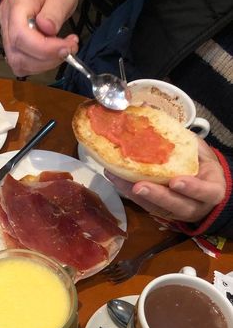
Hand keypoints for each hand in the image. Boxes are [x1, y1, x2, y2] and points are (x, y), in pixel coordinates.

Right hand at [0, 0, 78, 76]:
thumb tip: (48, 29)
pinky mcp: (13, 44)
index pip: (21, 35)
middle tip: (68, 49)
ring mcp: (7, 34)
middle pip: (18, 55)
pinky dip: (39, 65)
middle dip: (47, 59)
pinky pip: (22, 64)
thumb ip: (55, 10)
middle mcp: (7, 20)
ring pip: (18, 64)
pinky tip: (51, 54)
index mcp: (18, 3)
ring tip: (62, 50)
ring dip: (45, 64)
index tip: (65, 48)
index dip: (44, 49)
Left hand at [105, 139, 226, 222]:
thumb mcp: (202, 153)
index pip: (205, 192)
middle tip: (139, 186)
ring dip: (136, 194)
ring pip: (156, 207)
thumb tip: (157, 115)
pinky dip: (129, 192)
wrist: (203, 186)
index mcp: (211, 190)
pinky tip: (116, 179)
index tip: (175, 181)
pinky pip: (144, 204)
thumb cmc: (203, 166)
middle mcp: (193, 206)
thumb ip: (187, 142)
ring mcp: (174, 212)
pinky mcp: (158, 211)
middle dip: (156, 195)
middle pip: (175, 204)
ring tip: (118, 180)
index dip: (191, 188)